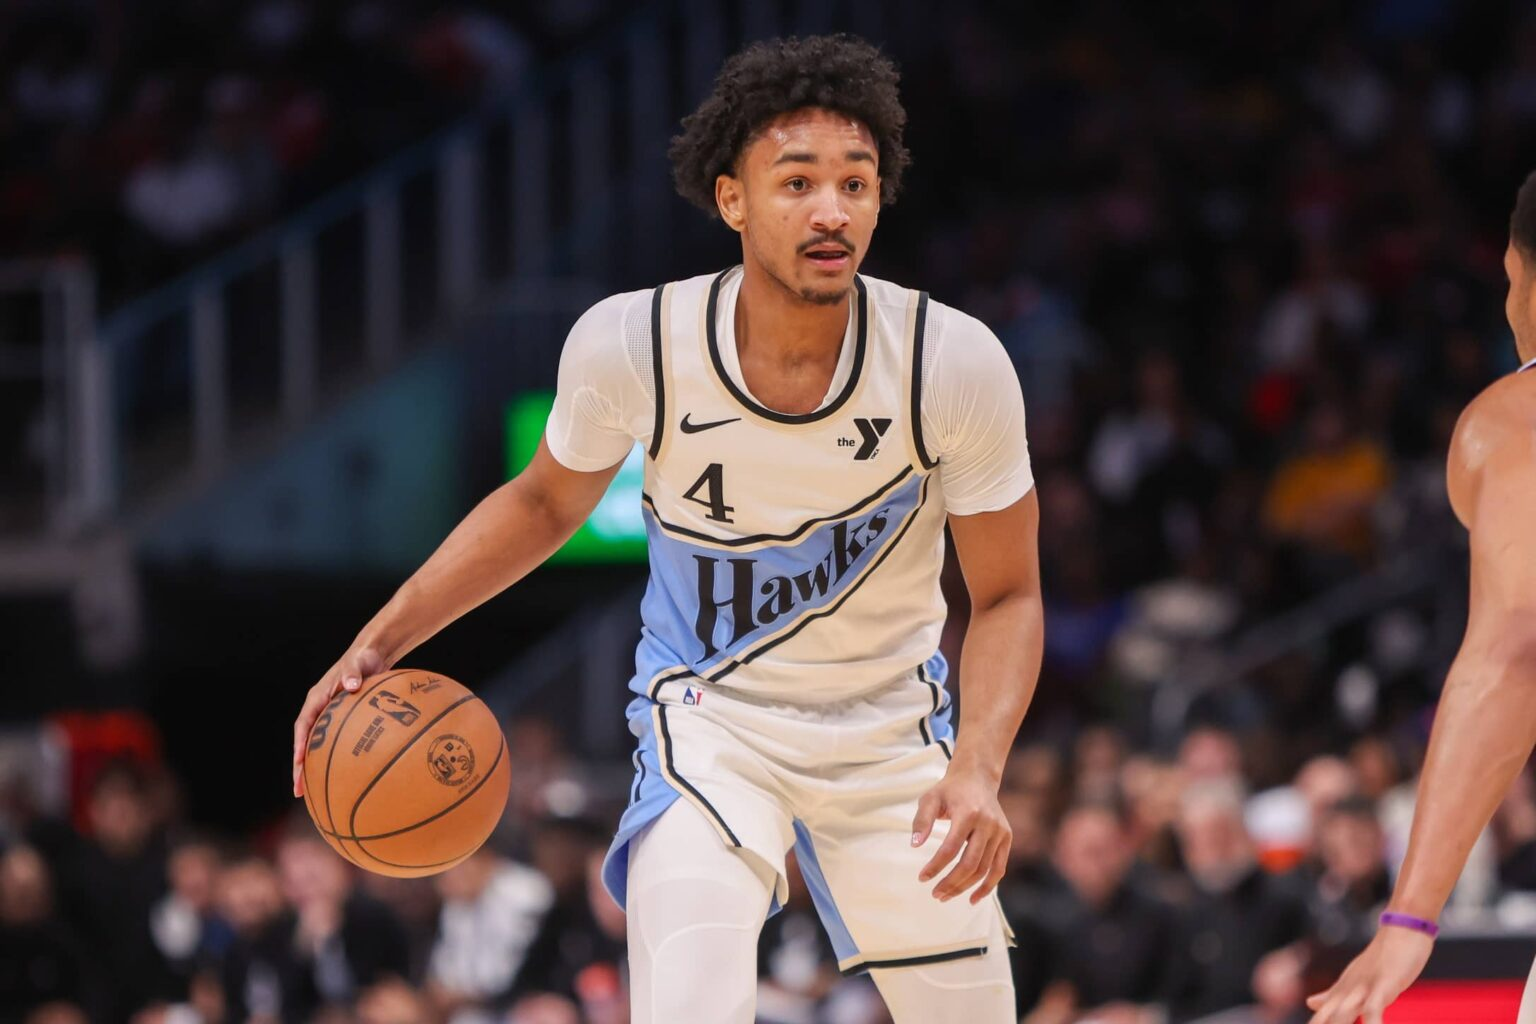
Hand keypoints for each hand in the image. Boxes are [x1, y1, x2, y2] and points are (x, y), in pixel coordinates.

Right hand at [292, 645, 384, 796]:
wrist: (372, 654)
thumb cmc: (363, 658)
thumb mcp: (357, 663)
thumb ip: (352, 673)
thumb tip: (350, 686)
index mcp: (317, 698)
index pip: (303, 724)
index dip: (300, 744)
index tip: (298, 762)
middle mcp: (320, 709)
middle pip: (306, 742)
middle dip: (301, 767)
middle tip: (299, 790)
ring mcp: (330, 716)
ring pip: (318, 746)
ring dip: (315, 768)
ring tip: (314, 794)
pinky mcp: (342, 721)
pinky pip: (336, 744)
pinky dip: (336, 759)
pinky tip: (346, 777)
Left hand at [911, 761, 1010, 903]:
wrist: (978, 777)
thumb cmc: (950, 790)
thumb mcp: (930, 798)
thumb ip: (921, 821)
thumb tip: (914, 845)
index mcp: (968, 813)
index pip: (950, 848)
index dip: (935, 866)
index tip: (922, 878)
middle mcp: (988, 824)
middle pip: (970, 863)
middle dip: (951, 883)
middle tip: (935, 894)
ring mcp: (1000, 832)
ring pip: (984, 869)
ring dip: (965, 887)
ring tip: (946, 896)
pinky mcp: (1006, 838)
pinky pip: (999, 868)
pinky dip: (988, 886)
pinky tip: (973, 899)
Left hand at [1305, 925, 1433, 1023]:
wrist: (1402, 930)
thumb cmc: (1381, 958)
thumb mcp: (1353, 981)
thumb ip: (1332, 995)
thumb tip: (1310, 1002)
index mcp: (1340, 993)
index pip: (1320, 1020)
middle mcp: (1347, 992)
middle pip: (1326, 1020)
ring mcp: (1363, 988)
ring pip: (1343, 1016)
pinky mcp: (1383, 985)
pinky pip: (1373, 1009)